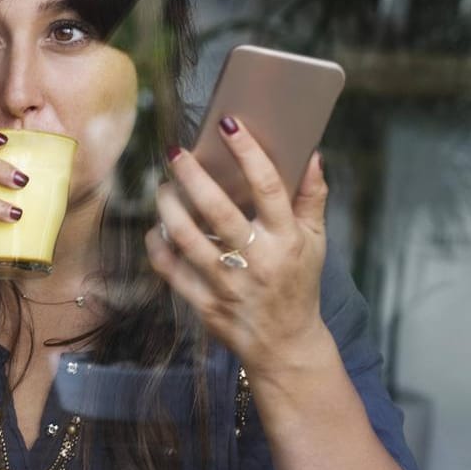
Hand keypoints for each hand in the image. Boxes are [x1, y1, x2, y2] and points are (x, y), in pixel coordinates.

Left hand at [144, 117, 332, 378]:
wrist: (285, 344)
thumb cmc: (298, 283)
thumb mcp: (315, 242)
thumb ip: (312, 198)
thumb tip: (312, 154)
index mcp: (287, 240)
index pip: (269, 188)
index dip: (249, 153)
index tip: (229, 124)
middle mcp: (258, 261)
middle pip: (218, 211)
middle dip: (192, 177)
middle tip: (175, 152)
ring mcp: (228, 284)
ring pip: (187, 239)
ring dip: (168, 208)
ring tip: (163, 187)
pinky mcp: (204, 304)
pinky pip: (171, 270)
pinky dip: (158, 246)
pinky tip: (155, 228)